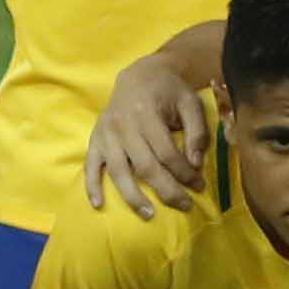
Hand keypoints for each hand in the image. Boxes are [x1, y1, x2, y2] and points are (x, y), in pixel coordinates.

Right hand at [84, 52, 212, 215]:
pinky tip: (98, 204)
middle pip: (144, 166)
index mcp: (146, 113)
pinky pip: (90, 165)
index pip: (166, 152)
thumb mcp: (190, 102)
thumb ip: (196, 132)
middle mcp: (123, 125)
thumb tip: (195, 164)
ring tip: (149, 214)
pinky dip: (92, 185)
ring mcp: (106, 134)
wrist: (139, 74)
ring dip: (133, 196)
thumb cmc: (168, 90)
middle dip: (166, 190)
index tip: (199, 185)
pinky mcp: (95, 139)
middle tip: (185, 206)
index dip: (184, 172)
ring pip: (118, 171)